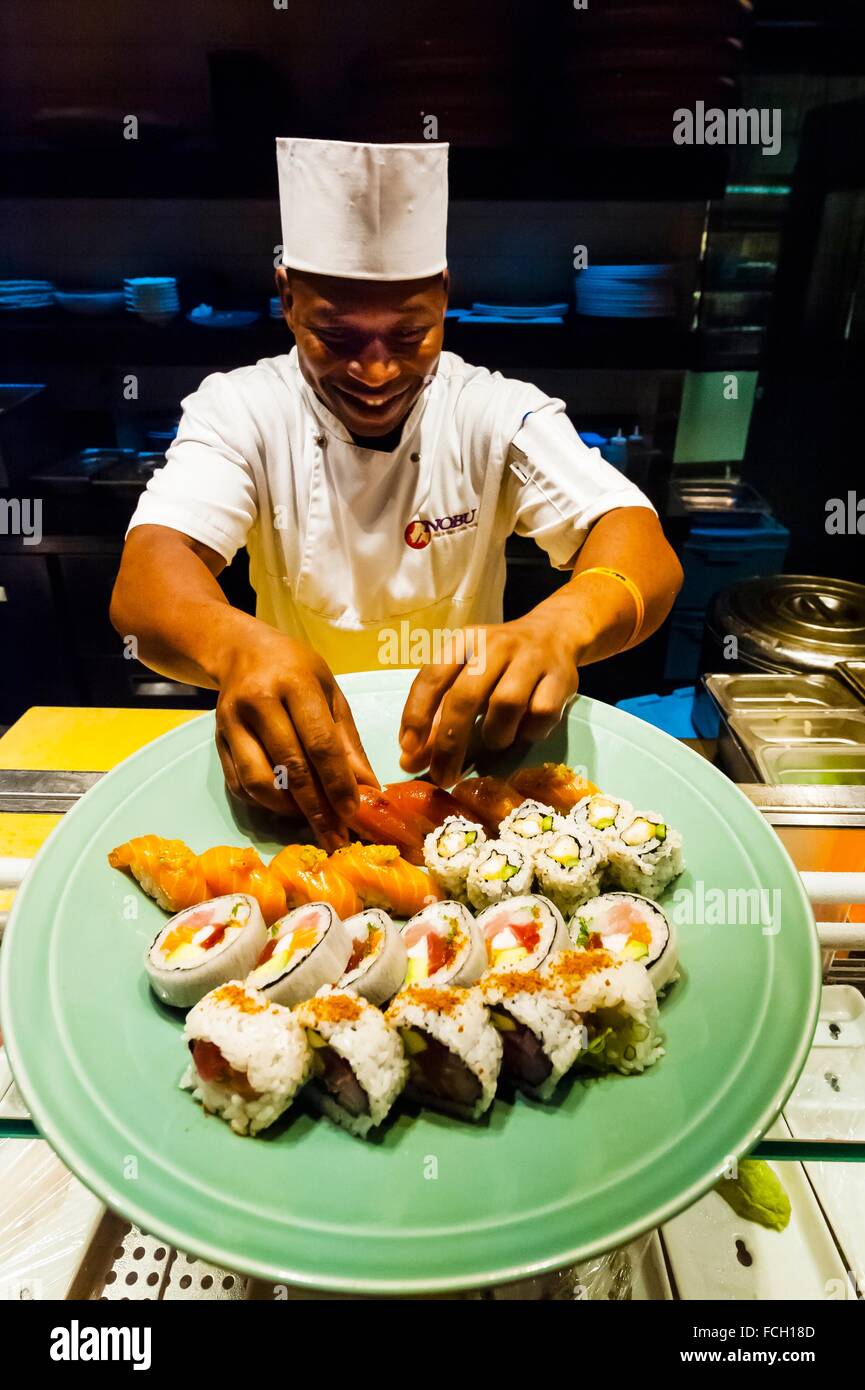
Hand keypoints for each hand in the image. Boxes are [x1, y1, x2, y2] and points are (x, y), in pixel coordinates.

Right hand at [214, 626, 377, 848]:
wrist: (240, 651)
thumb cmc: (295, 670)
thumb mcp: (330, 693)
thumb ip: (347, 741)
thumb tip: (368, 789)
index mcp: (295, 684)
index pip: (320, 742)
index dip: (338, 782)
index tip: (353, 813)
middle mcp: (259, 702)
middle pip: (290, 766)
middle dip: (317, 808)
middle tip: (336, 838)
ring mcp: (232, 722)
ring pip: (259, 781)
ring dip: (288, 809)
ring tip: (312, 820)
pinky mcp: (216, 740)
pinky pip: (239, 784)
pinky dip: (265, 803)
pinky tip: (287, 806)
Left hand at [398, 611, 581, 786]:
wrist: (554, 632)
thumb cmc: (499, 664)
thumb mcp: (466, 678)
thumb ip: (438, 717)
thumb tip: (411, 759)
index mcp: (465, 641)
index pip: (432, 677)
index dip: (416, 715)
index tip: (408, 749)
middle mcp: (495, 645)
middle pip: (465, 696)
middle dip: (450, 742)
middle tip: (444, 775)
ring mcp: (530, 658)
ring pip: (506, 704)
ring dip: (495, 734)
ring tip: (496, 740)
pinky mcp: (561, 676)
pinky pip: (541, 713)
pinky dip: (529, 732)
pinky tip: (526, 730)